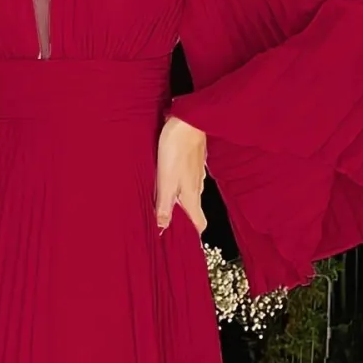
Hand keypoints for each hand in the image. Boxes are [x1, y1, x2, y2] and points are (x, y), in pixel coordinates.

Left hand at [155, 116, 207, 233]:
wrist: (188, 121)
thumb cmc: (176, 150)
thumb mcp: (166, 181)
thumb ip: (164, 206)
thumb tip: (162, 227)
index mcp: (192, 195)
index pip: (200, 223)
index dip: (194, 234)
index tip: (186, 242)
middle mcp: (198, 186)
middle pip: (195, 210)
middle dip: (186, 219)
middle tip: (171, 225)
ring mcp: (198, 173)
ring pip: (191, 193)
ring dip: (182, 201)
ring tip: (167, 204)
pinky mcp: (195, 161)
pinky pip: (189, 179)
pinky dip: (181, 184)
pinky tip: (171, 180)